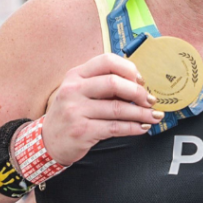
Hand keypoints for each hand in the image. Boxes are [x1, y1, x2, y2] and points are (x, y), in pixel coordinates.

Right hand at [41, 53, 161, 165]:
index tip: (141, 81)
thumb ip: (104, 85)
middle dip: (138, 92)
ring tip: (154, 116)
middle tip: (150, 100)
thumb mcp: (81, 92)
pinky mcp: (82, 131)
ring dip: (142, 113)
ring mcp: (75, 111)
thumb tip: (140, 85)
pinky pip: (115, 127)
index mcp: (76, 75)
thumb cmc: (72, 113)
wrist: (49, 141)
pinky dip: (134, 128)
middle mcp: (73, 90)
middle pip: (114, 83)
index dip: (129, 69)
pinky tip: (143, 128)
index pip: (107, 61)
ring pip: (118, 108)